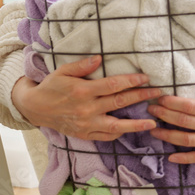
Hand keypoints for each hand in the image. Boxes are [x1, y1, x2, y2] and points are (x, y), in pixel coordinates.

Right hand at [11, 55, 160, 140]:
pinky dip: (118, 133)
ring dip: (136, 124)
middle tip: (158, 93)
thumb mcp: (63, 71)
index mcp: (82, 91)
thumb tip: (100, 58)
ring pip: (116, 126)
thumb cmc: (51, 86)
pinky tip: (129, 128)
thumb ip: (82, 65)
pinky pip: (105, 137)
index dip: (131, 81)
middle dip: (141, 97)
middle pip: (119, 103)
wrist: (35, 108)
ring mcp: (86, 124)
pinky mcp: (84, 135)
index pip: (113, 85)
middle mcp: (86, 109)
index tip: (146, 78)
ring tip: (153, 122)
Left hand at [148, 71, 194, 163]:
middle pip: (185, 121)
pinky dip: (185, 159)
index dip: (172, 103)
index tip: (158, 98)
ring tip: (153, 130)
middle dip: (164, 115)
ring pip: (188, 140)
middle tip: (149, 109)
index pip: (190, 106)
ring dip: (168, 135)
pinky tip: (170, 157)